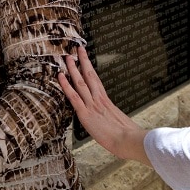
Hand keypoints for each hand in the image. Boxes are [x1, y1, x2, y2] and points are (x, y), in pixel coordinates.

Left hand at [57, 47, 151, 165]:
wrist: (129, 141)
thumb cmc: (128, 138)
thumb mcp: (121, 126)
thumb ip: (114, 121)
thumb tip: (113, 123)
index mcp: (107, 102)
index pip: (97, 81)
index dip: (90, 69)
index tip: (87, 59)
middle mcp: (99, 100)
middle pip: (90, 75)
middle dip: (83, 61)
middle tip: (77, 49)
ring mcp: (92, 105)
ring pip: (80, 82)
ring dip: (73, 69)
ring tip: (67, 57)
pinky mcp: (86, 114)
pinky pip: (73, 96)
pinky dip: (65, 85)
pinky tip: (60, 76)